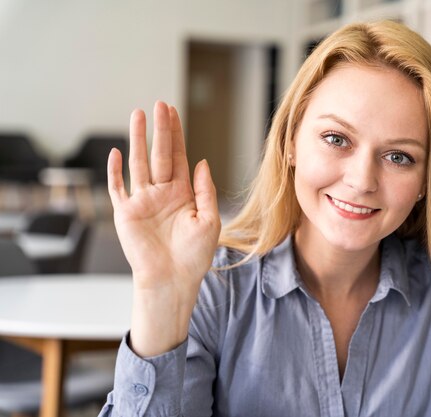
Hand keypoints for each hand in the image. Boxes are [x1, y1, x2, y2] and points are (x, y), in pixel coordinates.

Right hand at [107, 101, 220, 355]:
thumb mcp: (210, 220)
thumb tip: (202, 161)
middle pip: (159, 154)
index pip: (178, 156)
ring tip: (138, 115)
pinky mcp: (126, 214)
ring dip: (137, 140)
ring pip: (139, 163)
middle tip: (159, 105)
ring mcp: (142, 201)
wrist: (173, 281)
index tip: (173, 112)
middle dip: (159, 130)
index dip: (176, 134)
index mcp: (183, 193)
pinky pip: (118, 188)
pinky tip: (117, 152)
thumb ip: (206, 190)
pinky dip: (115, 171)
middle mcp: (161, 193)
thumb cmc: (194, 256)